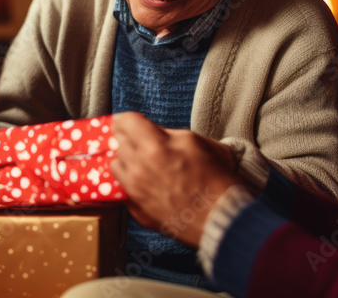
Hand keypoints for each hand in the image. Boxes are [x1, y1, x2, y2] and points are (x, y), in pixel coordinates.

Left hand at [111, 112, 240, 246]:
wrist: (222, 217)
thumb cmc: (216, 180)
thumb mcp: (196, 142)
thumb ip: (168, 134)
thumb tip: (154, 132)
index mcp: (153, 147)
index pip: (124, 122)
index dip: (129, 118)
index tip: (133, 121)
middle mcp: (138, 169)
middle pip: (116, 142)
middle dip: (127, 137)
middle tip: (138, 138)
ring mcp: (136, 192)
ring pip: (116, 166)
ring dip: (125, 160)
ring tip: (141, 161)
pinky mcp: (138, 211)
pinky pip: (123, 189)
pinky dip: (130, 183)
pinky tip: (145, 181)